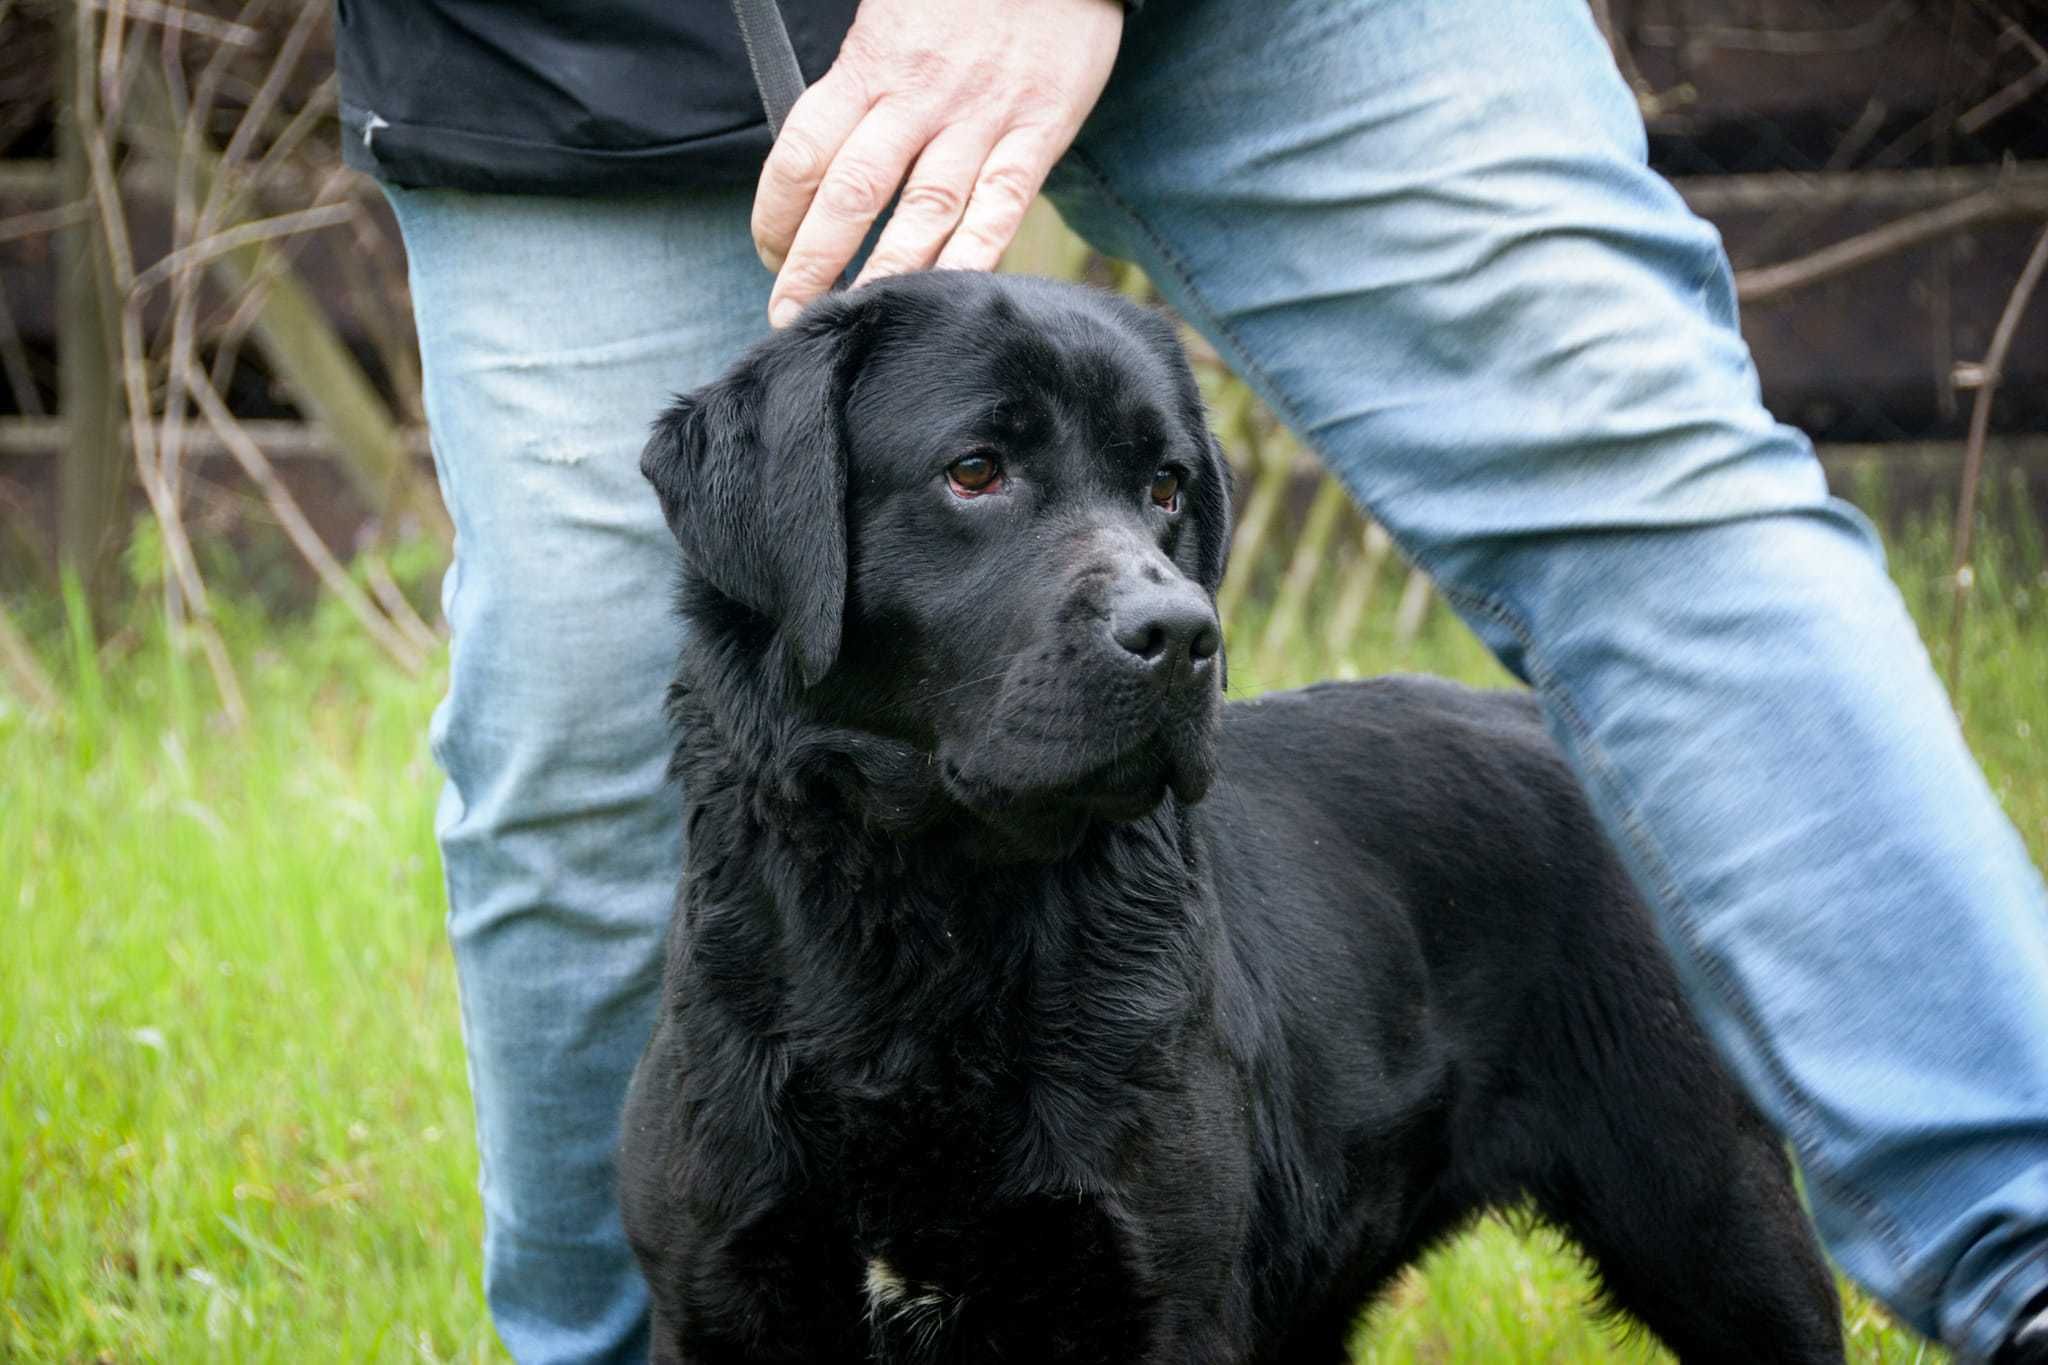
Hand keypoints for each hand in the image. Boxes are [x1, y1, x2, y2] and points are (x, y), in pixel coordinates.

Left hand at [751, 0, 1123, 326]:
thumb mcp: (890, 20)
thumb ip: (859, 87)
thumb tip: (822, 163)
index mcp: (872, 65)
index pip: (804, 152)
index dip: (777, 214)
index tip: (770, 253)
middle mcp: (920, 96)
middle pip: (853, 193)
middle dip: (815, 264)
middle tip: (792, 314)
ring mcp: (981, 119)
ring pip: (924, 212)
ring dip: (886, 275)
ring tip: (860, 319)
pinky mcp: (1037, 133)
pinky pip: (1001, 207)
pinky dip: (972, 257)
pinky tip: (947, 298)